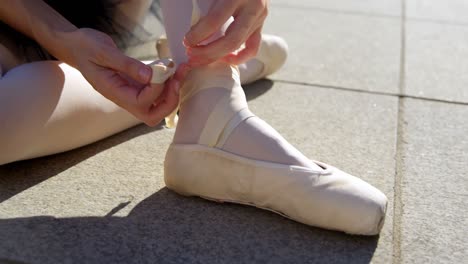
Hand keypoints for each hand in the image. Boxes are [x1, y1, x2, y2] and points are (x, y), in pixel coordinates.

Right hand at [65, 28, 186, 125]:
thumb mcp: (104, 52)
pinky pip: (157, 92)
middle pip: (153, 115)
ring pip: (158, 106)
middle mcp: (124, 98)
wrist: (76, 45)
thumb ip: (127, 65)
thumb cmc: (85, 47)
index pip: (141, 102)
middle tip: (177, 79)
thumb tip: (150, 76)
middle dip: (169, 101)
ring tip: (179, 70)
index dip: (156, 90)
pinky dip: (168, 83)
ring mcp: (131, 93)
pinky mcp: (137, 85)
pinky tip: (170, 67)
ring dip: (172, 92)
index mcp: (113, 92)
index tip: (161, 70)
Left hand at [184, 0, 267, 65]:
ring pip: (240, 46)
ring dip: (217, 56)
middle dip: (208, 51)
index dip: (198, 33)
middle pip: (231, 40)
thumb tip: (189, 22)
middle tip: (190, 54)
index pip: (216, 20)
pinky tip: (222, 59)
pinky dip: (238, 57)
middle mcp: (253, 7)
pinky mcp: (261, 24)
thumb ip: (203, 2)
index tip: (186, 40)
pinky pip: (252, 48)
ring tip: (199, 59)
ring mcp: (260, 17)